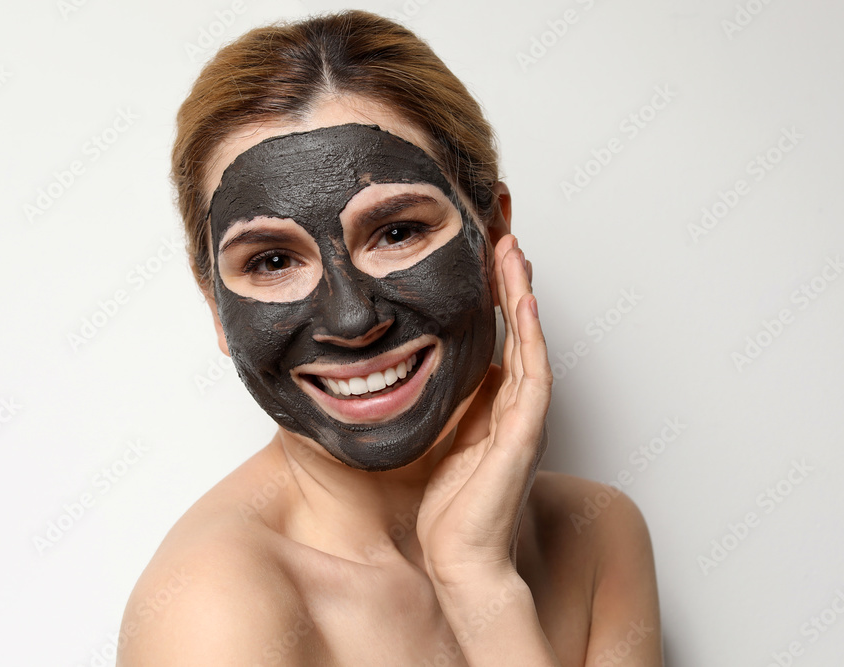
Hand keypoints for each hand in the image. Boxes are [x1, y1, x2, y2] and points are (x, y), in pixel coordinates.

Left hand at [417, 234, 551, 584]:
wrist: (460, 561)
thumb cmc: (449, 510)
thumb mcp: (442, 439)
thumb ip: (450, 405)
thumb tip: (431, 369)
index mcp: (498, 407)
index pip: (501, 337)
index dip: (495, 295)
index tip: (482, 253)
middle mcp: (518, 408)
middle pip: (521, 331)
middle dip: (512, 282)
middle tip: (503, 234)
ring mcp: (526, 421)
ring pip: (532, 344)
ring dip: (524, 297)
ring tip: (513, 252)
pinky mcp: (524, 437)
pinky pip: (534, 378)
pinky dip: (530, 340)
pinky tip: (524, 305)